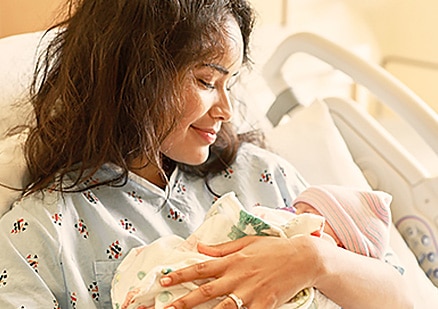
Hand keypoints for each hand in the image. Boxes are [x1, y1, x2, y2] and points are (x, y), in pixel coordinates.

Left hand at [160, 235, 322, 308]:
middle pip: (205, 291)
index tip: (163, 281)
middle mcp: (237, 277)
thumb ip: (222, 248)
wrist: (302, 258)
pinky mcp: (264, 305)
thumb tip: (200, 247)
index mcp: (232, 261)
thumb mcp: (247, 242)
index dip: (180, 275)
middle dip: (183, 301)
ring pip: (221, 308)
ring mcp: (250, 293)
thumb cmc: (274, 249)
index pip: (201, 269)